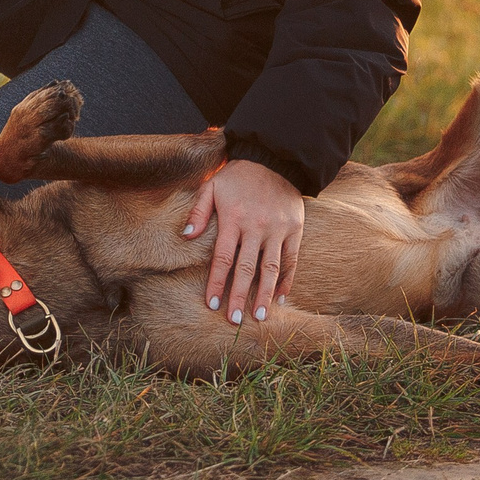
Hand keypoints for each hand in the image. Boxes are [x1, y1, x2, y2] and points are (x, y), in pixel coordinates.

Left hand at [184, 158, 303, 323]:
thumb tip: (186, 237)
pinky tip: (280, 298)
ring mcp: (277, 228)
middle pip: (247, 268)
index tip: (212, 305)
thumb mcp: (212, 185)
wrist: (274, 158)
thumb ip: (198, 211)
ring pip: (270, 267)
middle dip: (239, 296)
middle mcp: (256, 226)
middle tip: (234, 321)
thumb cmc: (237, 175)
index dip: (217, 282)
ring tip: (260, 316)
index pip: (223, 258)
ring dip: (264, 294)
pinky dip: (287, 279)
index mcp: (233, 218)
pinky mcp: (294, 228)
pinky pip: (291, 258)